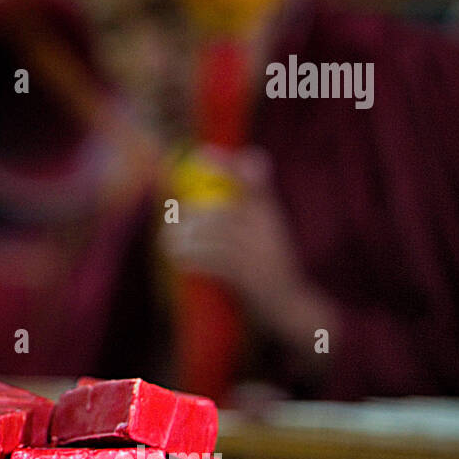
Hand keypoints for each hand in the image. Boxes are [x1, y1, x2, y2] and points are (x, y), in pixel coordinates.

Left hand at [162, 148, 338, 351]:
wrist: (291, 305)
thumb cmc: (274, 266)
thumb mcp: (270, 229)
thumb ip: (256, 195)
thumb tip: (248, 157)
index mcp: (271, 215)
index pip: (252, 182)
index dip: (228, 165)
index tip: (204, 153)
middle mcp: (267, 230)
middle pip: (220, 212)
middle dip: (190, 215)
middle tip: (170, 219)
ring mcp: (257, 254)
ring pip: (212, 236)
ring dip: (184, 238)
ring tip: (168, 240)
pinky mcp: (248, 277)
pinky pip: (212, 261)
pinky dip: (192, 258)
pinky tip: (178, 259)